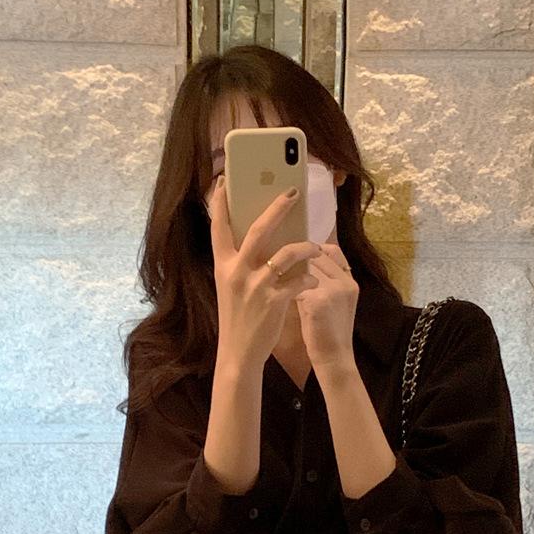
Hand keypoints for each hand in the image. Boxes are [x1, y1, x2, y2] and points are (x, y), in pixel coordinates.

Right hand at [207, 174, 308, 378]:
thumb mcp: (230, 286)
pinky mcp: (273, 301)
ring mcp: (255, 286)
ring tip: (314, 247)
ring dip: (305, 247)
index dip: (220, 202)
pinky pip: (298, 280)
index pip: (219, 227)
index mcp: (223, 265)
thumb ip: (240, 262)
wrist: (238, 353)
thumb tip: (260, 237)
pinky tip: (311, 281)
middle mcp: (236, 271)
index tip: (224, 180)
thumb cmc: (238, 317)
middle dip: (278, 207)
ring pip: (286, 253)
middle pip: (259, 229)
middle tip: (293, 192)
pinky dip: (308, 278)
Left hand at [245, 232, 359, 380]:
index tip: (297, 249)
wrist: (333, 360)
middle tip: (277, 255)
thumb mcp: (332, 304)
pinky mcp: (319, 301)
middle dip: (297, 254)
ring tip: (272, 272)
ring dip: (288, 268)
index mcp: (349, 281)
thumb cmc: (328, 335)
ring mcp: (333, 290)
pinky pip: (296, 284)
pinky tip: (272, 289)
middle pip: (317, 255)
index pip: (332, 250)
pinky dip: (284, 286)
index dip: (314, 248)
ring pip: (305, 267)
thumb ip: (321, 283)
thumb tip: (297, 268)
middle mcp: (344, 282)